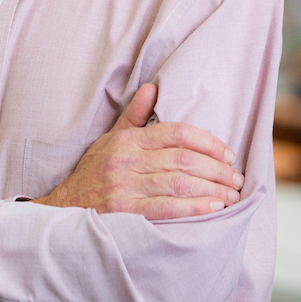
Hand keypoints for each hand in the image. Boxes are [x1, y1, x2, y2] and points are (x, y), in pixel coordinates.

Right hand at [33, 83, 243, 219]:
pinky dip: (194, 208)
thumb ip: (135, 117)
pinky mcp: (125, 212)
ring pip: (179, 183)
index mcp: (126, 140)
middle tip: (236, 178)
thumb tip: (152, 88)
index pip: (176, 133)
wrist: (64, 210)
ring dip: (212, 189)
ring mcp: (124, 187)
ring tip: (231, 195)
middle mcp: (125, 161)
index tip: (227, 154)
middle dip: (217, 169)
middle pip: (183, 159)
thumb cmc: (93, 174)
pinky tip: (213, 208)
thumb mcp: (110, 140)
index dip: (207, 142)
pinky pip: (168, 208)